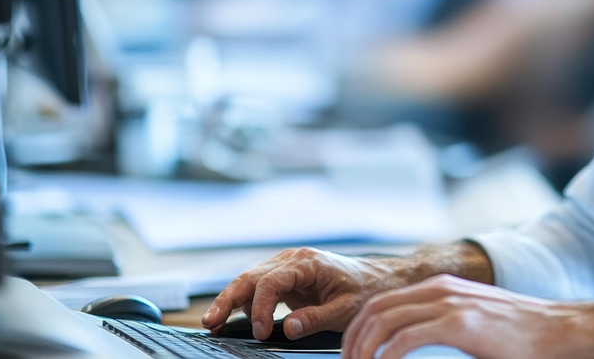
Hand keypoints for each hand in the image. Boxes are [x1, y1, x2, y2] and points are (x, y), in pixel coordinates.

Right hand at [201, 247, 419, 340]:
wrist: (383, 279)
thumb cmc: (368, 291)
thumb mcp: (346, 309)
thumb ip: (316, 319)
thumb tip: (285, 329)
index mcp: (307, 263)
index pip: (270, 282)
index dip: (259, 308)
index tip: (259, 333)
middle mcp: (292, 260)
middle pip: (250, 277)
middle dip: (228, 299)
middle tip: (210, 323)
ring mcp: (288, 267)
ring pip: (249, 280)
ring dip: (230, 300)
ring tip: (212, 322)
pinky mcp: (287, 279)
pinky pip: (259, 287)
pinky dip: (243, 301)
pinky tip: (229, 317)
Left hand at [343, 274, 593, 358]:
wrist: (560, 331)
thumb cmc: (521, 336)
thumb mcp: (475, 322)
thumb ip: (442, 328)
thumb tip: (410, 350)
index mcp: (441, 288)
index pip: (381, 303)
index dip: (358, 332)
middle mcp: (441, 289)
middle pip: (374, 310)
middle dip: (352, 343)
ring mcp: (450, 302)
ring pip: (383, 321)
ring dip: (363, 351)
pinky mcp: (461, 322)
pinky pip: (405, 339)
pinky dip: (386, 356)